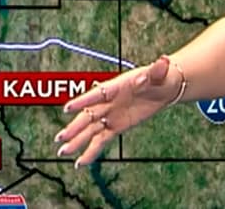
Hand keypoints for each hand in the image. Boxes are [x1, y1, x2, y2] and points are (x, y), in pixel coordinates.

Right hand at [55, 55, 180, 166]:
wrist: (164, 87)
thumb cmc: (160, 77)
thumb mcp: (159, 74)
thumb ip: (157, 71)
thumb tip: (162, 62)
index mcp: (115, 87)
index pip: (96, 95)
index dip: (82, 101)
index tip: (67, 108)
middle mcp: (108, 102)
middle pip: (88, 116)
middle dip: (74, 127)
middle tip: (60, 138)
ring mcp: (110, 115)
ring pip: (90, 130)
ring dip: (76, 140)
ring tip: (63, 152)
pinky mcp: (115, 127)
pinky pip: (101, 140)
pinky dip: (91, 151)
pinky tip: (81, 162)